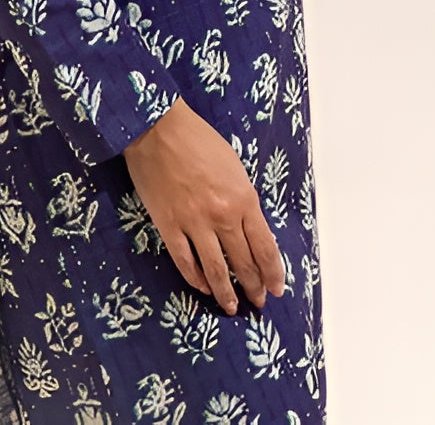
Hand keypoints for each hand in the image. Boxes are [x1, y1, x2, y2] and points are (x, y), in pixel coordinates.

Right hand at [122, 95, 286, 315]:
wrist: (158, 127)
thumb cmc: (199, 139)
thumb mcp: (233, 167)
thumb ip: (243, 200)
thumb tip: (247, 229)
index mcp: (244, 199)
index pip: (265, 248)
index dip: (273, 273)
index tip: (276, 289)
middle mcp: (223, 216)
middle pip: (243, 262)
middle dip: (254, 286)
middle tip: (258, 302)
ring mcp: (194, 223)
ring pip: (215, 270)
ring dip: (226, 293)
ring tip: (232, 307)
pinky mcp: (169, 226)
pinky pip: (185, 262)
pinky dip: (195, 279)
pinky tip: (203, 287)